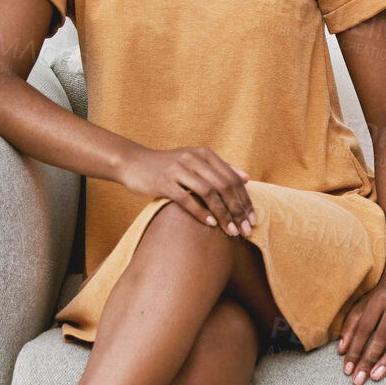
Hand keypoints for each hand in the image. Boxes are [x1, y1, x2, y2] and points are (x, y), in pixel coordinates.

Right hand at [119, 146, 253, 236]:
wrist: (132, 163)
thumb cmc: (168, 166)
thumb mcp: (195, 161)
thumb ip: (220, 168)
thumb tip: (246, 178)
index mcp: (206, 154)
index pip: (233, 179)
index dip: (245, 200)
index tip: (253, 219)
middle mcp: (194, 159)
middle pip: (224, 187)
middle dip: (238, 210)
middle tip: (245, 229)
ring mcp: (178, 169)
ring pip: (208, 193)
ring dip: (222, 214)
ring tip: (230, 231)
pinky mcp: (163, 181)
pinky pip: (186, 199)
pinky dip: (201, 212)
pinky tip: (211, 224)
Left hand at [337, 274, 385, 384]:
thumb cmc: (378, 300)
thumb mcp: (360, 307)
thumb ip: (350, 327)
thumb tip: (341, 352)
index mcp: (377, 302)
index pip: (364, 330)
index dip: (355, 350)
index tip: (348, 370)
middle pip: (382, 336)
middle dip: (369, 359)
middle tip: (361, 379)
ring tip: (377, 376)